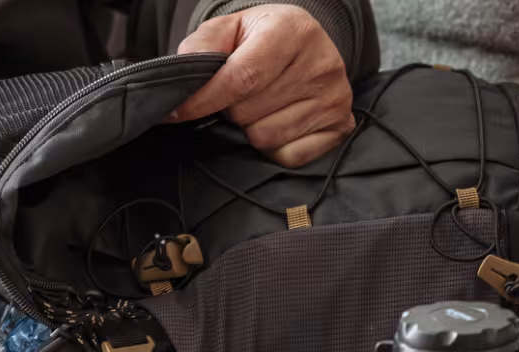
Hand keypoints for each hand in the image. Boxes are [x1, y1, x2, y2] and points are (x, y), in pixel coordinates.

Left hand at [170, 4, 354, 167]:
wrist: (302, 43)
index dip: (205, 100)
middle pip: (249, 113)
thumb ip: (199, 49)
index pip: (242, 77)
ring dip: (251, 128)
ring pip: (266, 138)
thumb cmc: (260, 39)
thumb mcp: (227, 29)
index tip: (177, 113)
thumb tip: (179, 86)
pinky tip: (279, 121)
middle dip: (231, 110)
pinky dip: (275, 146)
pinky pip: (288, 156)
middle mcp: (322, 63)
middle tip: (239, 95)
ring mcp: (335, 97)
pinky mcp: (341, 126)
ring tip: (260, 106)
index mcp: (293, 30)